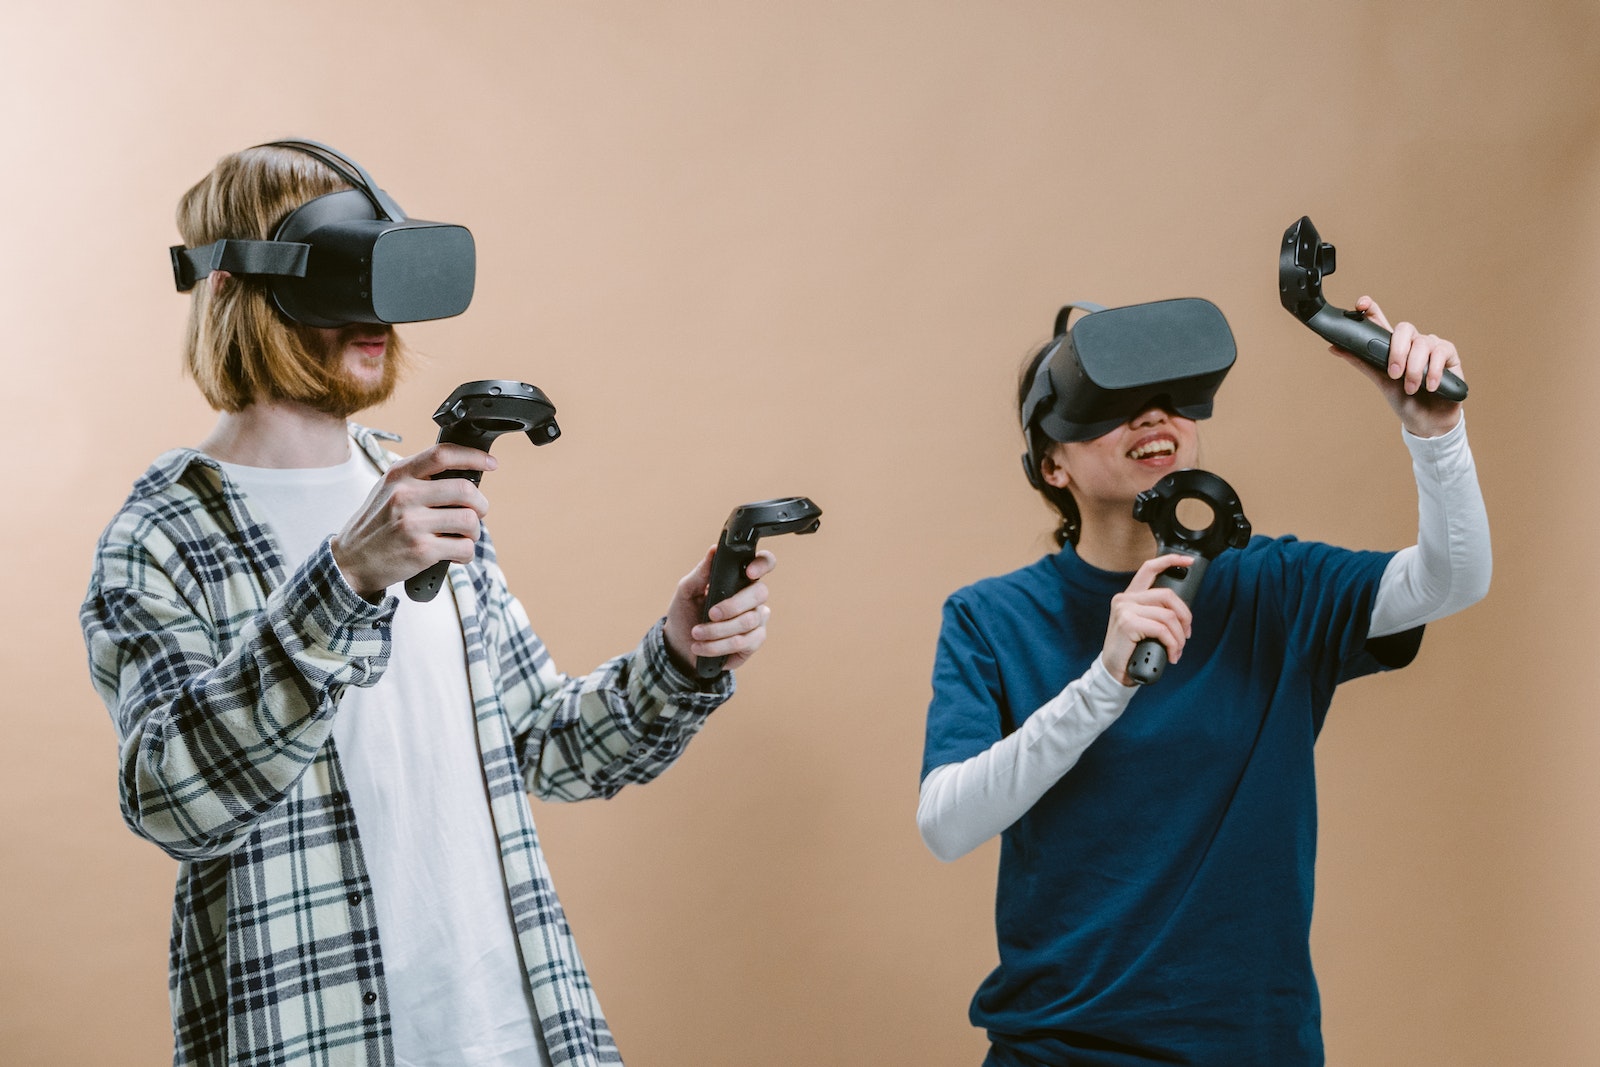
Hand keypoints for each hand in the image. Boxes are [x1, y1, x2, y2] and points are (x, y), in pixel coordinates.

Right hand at [330, 444, 495, 598]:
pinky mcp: (421, 550)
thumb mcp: (388, 490)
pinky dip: (466, 553)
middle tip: (476, 513)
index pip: (443, 454)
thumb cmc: (376, 525)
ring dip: (474, 532)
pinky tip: (455, 554)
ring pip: (469, 520)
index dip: (473, 456)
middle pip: (466, 490)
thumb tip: (464, 473)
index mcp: (399, 475)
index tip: (490, 463)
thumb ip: (419, 478)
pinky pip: (464, 548)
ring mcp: (413, 523)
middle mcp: (405, 495)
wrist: (351, 562)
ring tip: (463, 536)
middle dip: (480, 504)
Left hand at [663, 546, 774, 673]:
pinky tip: (702, 647)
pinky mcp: (753, 642)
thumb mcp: (687, 591)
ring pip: (749, 621)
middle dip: (733, 605)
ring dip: (717, 630)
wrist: (680, 645)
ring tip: (696, 633)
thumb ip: (701, 572)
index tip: (749, 572)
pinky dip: (718, 646)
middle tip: (710, 613)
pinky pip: (744, 642)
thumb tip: (714, 550)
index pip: (764, 563)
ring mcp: (756, 620)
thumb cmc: (687, 613)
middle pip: (760, 593)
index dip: (763, 564)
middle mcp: (752, 598)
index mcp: (740, 579)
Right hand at [1101, 553, 1194, 685]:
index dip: (1170, 561)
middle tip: (1187, 635)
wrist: (1114, 672)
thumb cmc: (1132, 650)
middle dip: (1185, 616)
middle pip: (1167, 595)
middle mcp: (1125, 599)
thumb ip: (1156, 613)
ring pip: (1168, 616)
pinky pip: (1162, 629)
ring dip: (1179, 637)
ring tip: (1177, 650)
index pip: (1149, 569)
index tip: (1189, 562)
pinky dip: (1172, 643)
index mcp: (1130, 597)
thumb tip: (1182, 614)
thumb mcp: (1144, 627)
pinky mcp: (1127, 623)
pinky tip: (1171, 654)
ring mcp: (1125, 610)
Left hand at [1331, 296, 1463, 437]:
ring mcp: (1431, 346)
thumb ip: (1361, 362)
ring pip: (1422, 342)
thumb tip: (1333, 347)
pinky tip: (1429, 386)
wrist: (1427, 422)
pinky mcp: (1449, 354)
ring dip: (1414, 369)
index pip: (1380, 321)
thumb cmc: (1404, 400)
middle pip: (1404, 328)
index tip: (1361, 304)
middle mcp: (1411, 342)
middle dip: (1397, 352)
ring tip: (1411, 388)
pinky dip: (1433, 371)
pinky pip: (1441, 351)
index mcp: (1391, 346)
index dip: (1371, 309)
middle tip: (1394, 374)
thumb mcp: (1380, 382)